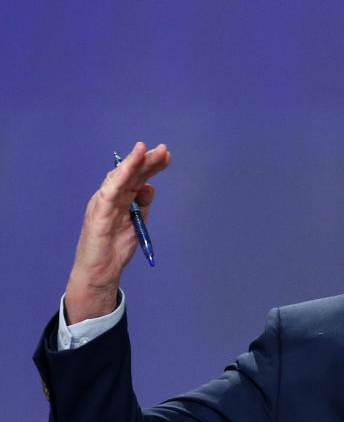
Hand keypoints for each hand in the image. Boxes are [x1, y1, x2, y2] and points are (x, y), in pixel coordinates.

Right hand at [64, 142, 171, 323]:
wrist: (101, 271)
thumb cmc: (116, 247)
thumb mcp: (137, 223)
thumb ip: (143, 205)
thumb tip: (150, 187)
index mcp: (121, 199)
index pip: (138, 177)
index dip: (151, 165)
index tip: (167, 156)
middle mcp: (112, 197)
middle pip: (131, 174)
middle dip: (147, 161)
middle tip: (163, 150)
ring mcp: (103, 203)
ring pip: (118, 178)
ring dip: (132, 164)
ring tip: (144, 150)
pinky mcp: (97, 213)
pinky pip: (108, 193)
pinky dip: (117, 179)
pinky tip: (127, 168)